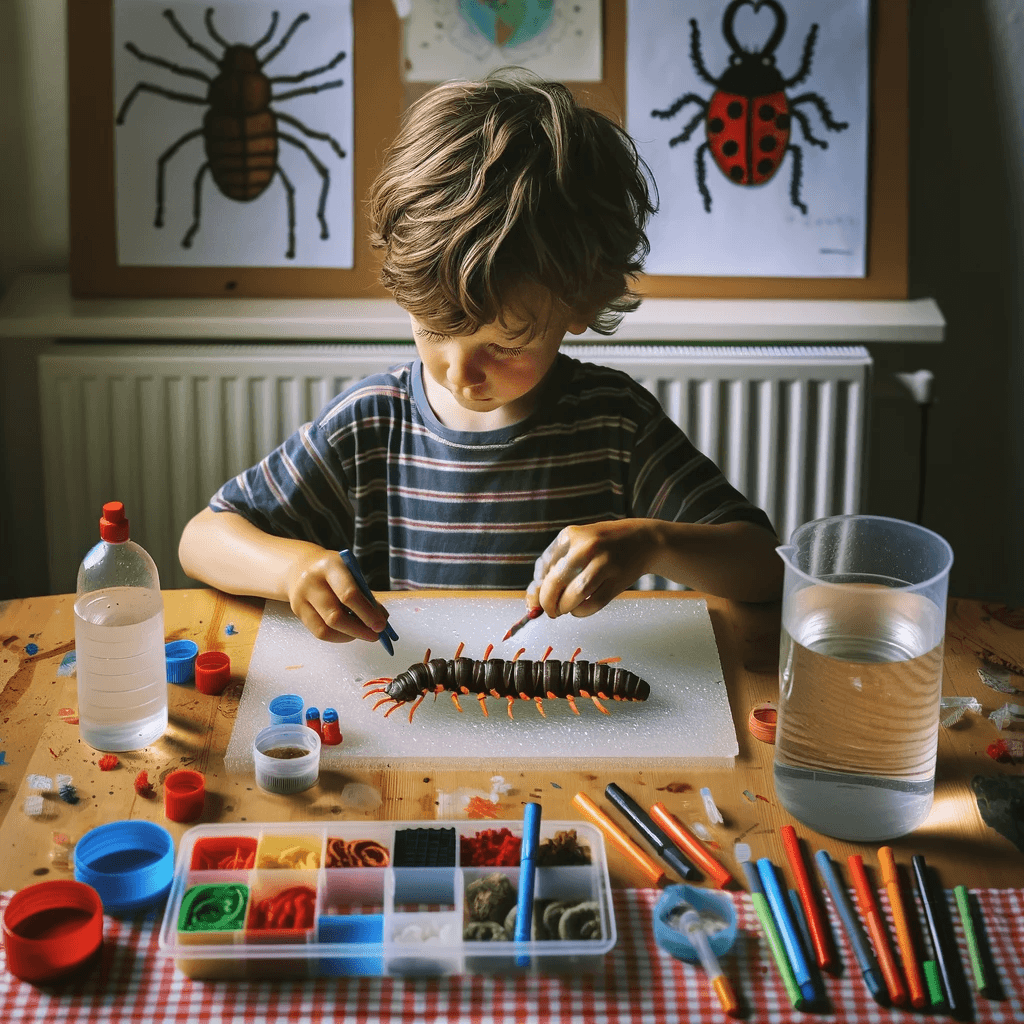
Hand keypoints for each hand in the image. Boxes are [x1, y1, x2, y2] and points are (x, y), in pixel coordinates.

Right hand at [284, 548, 389, 642]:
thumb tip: (381, 620)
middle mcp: (311, 582)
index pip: (349, 594)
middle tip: (376, 635)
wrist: (301, 566)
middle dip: (359, 630)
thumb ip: (365, 594)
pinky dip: (338, 636)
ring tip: (363, 633)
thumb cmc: (335, 572)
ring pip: (325, 629)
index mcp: (330, 567)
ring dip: (349, 636)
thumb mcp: (351, 573)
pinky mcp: (297, 611)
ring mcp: (301, 598)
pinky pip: (319, 632)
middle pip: (335, 616)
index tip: (381, 625)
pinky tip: (349, 632)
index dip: (367, 613)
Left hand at [527, 520, 657, 617]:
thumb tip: (534, 599)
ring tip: (563, 610)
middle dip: (547, 602)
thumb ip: (558, 565)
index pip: (543, 565)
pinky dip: (581, 611)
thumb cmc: (604, 545)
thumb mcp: (579, 543)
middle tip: (549, 611)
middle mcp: (586, 546)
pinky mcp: (618, 579)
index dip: (537, 587)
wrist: (644, 539)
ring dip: (564, 608)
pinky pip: (594, 603)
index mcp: (570, 535)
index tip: (536, 600)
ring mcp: (604, 562)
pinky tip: (579, 610)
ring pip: (574, 594)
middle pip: (556, 581)